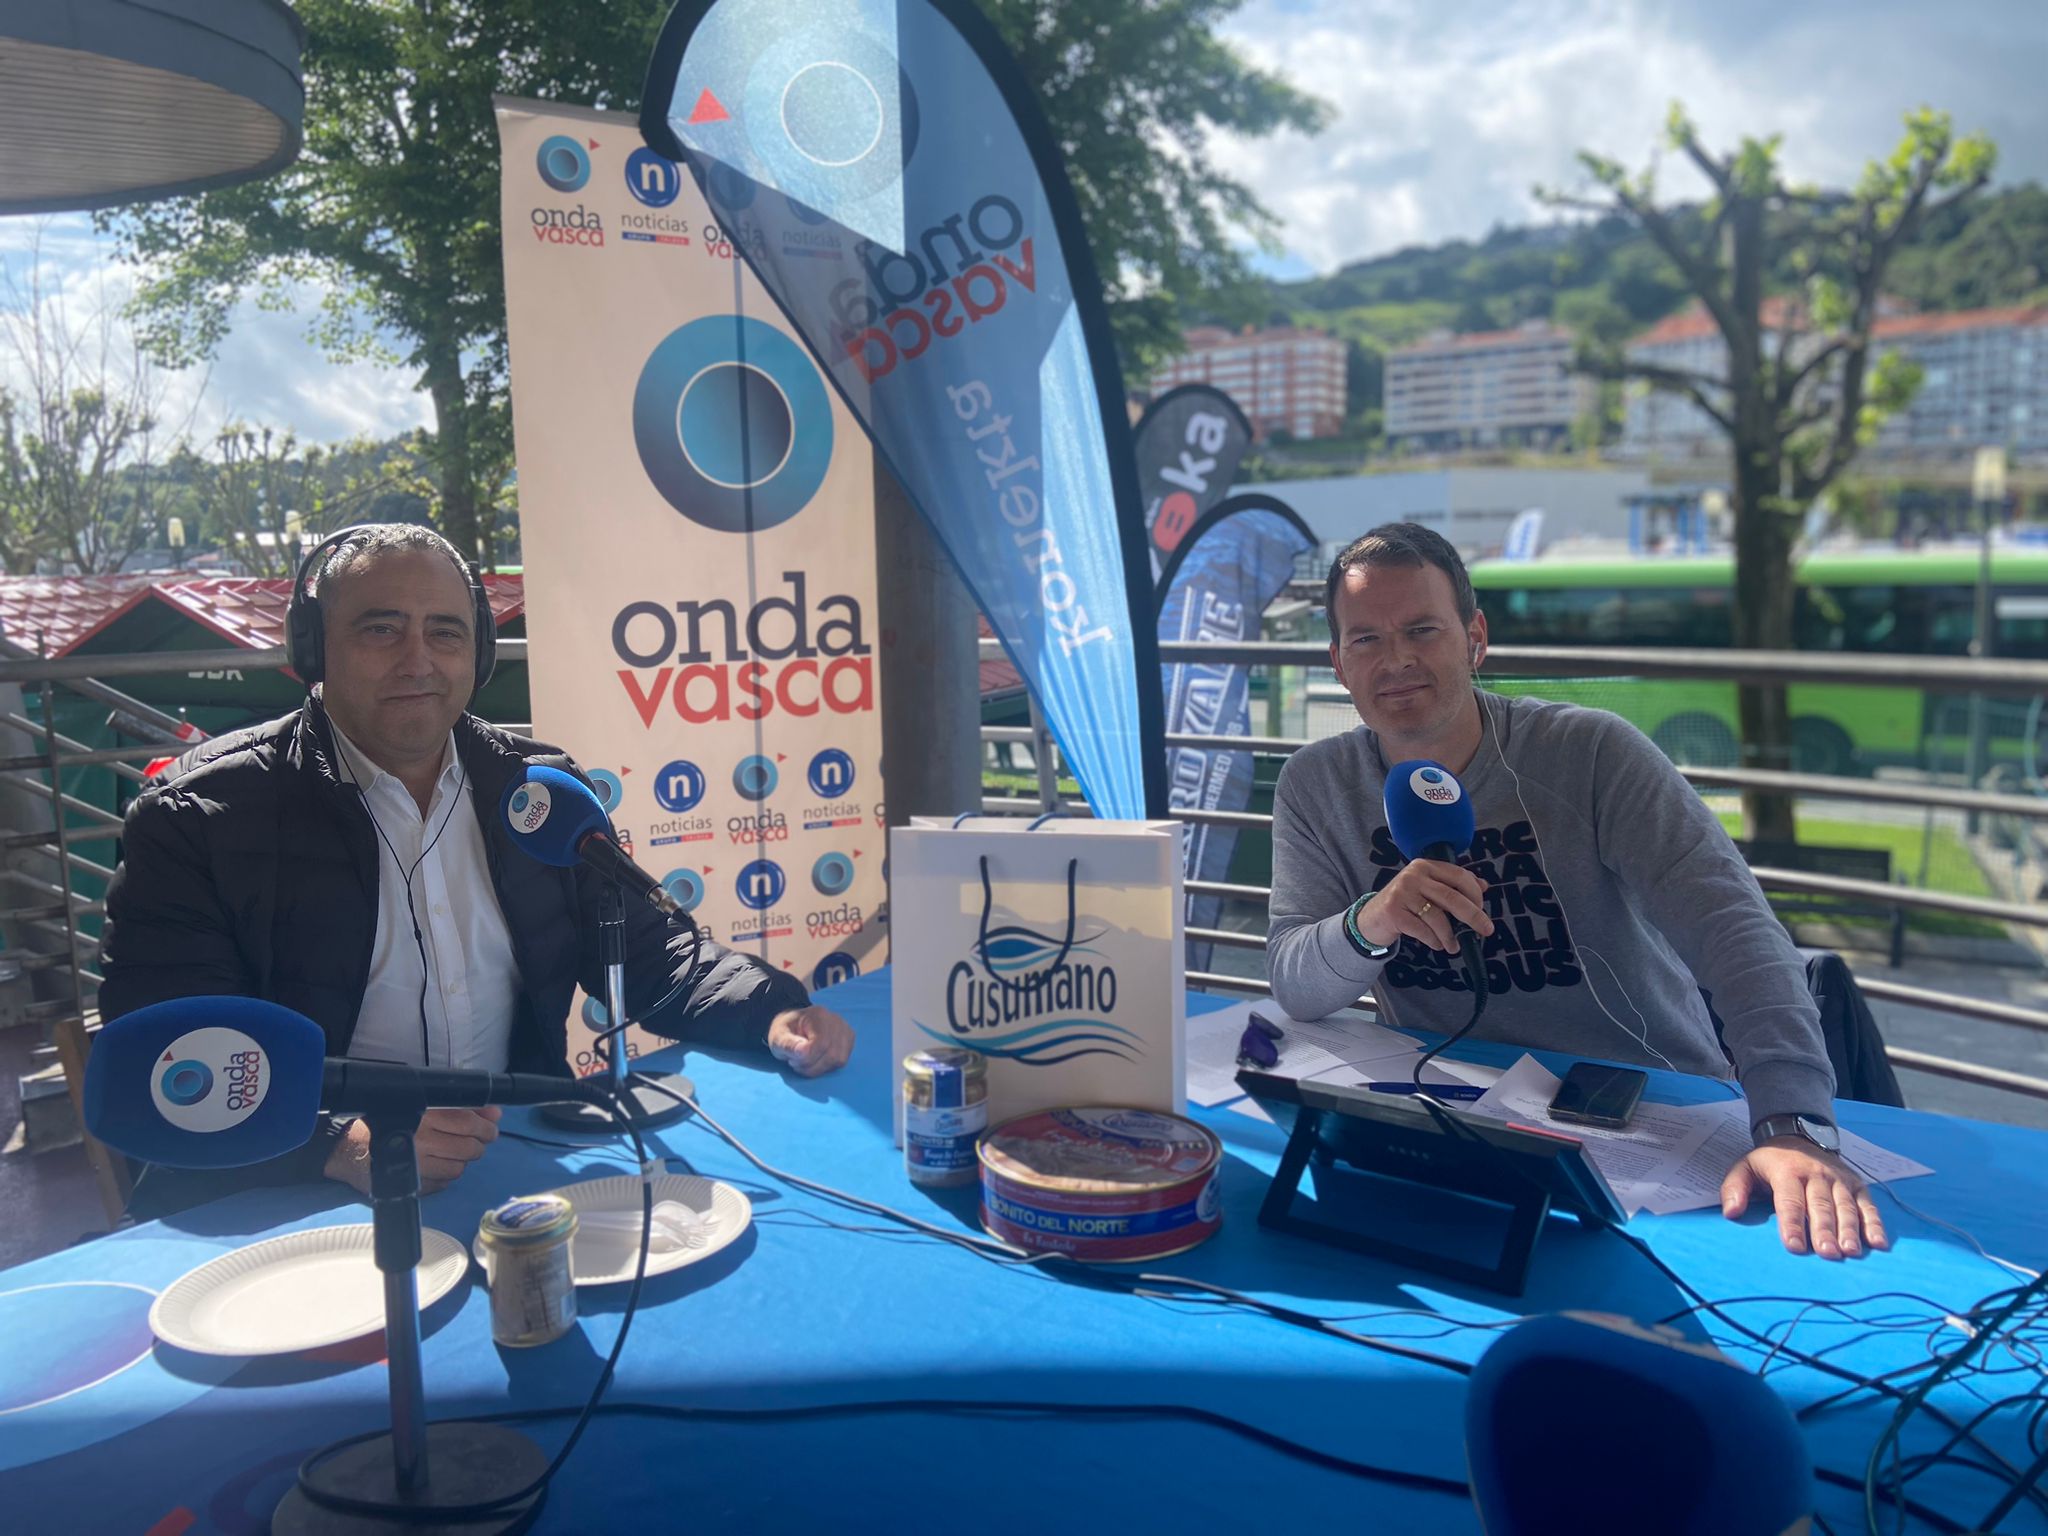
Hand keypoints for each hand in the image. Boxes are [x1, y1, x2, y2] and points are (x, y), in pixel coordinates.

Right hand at [322, 1105, 502, 1196]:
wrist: (347, 1146)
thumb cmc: (387, 1118)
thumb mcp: (425, 1104)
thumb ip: (463, 1106)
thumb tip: (496, 1112)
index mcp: (424, 1114)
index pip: (469, 1122)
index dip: (486, 1126)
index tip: (489, 1127)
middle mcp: (421, 1140)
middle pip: (469, 1148)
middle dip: (478, 1144)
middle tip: (475, 1140)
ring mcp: (416, 1166)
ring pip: (459, 1167)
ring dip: (462, 1160)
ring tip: (452, 1151)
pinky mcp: (411, 1185)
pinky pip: (443, 1183)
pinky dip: (447, 1175)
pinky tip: (439, 1165)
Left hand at [767, 1006, 854, 1076]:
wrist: (795, 1025)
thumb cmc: (786, 1031)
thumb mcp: (778, 1037)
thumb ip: (788, 1045)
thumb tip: (803, 1053)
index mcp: (818, 1015)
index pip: (821, 1044)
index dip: (806, 1059)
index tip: (792, 1060)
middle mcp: (836, 1021)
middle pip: (832, 1054)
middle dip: (811, 1066)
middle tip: (796, 1063)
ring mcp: (845, 1030)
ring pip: (838, 1060)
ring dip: (819, 1068)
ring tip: (805, 1062)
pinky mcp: (849, 1040)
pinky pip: (841, 1061)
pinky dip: (827, 1066)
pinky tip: (815, 1060)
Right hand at [1355, 859, 1493, 953]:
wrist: (1371, 918)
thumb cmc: (1405, 904)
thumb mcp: (1428, 889)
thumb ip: (1453, 885)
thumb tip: (1483, 885)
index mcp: (1426, 866)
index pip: (1459, 876)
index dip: (1475, 894)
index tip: (1482, 910)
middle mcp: (1413, 875)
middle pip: (1451, 897)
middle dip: (1473, 916)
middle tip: (1485, 930)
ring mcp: (1402, 893)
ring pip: (1437, 917)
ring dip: (1450, 936)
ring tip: (1453, 946)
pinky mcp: (1393, 912)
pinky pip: (1422, 930)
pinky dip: (1434, 940)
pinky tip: (1436, 944)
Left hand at [1719, 1139, 1889, 1258]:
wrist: (1798, 1135)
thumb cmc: (1771, 1162)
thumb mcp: (1745, 1167)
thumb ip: (1734, 1188)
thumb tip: (1731, 1212)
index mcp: (1787, 1171)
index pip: (1790, 1201)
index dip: (1792, 1224)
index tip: (1794, 1247)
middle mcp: (1816, 1175)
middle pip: (1821, 1206)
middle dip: (1824, 1231)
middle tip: (1827, 1254)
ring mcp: (1839, 1180)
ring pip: (1845, 1207)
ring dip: (1849, 1230)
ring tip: (1851, 1251)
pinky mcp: (1856, 1184)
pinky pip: (1867, 1205)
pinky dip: (1875, 1224)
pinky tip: (1878, 1243)